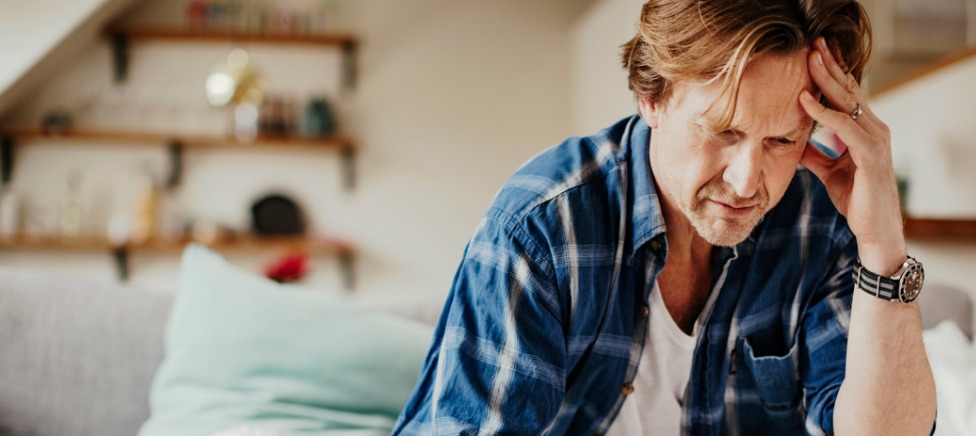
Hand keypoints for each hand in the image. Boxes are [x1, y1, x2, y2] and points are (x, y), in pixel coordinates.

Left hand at [798, 37, 904, 271]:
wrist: (874, 229)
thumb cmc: (856, 199)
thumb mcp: (828, 171)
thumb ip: (815, 153)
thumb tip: (795, 141)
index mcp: (865, 130)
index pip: (847, 94)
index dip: (832, 73)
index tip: (814, 53)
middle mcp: (874, 129)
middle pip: (849, 90)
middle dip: (830, 66)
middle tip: (813, 43)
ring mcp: (875, 139)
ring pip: (849, 102)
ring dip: (828, 79)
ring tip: (809, 59)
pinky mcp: (871, 154)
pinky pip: (845, 126)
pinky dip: (824, 112)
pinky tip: (805, 101)